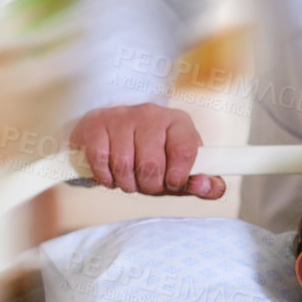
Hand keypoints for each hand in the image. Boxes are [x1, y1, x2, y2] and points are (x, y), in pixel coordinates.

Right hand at [68, 104, 224, 198]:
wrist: (120, 130)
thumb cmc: (157, 154)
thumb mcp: (184, 168)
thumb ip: (204, 183)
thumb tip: (205, 187)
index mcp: (179, 122)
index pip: (184, 151)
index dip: (177, 177)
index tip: (172, 184)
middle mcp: (151, 114)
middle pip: (151, 164)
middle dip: (149, 186)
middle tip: (147, 184)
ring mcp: (121, 116)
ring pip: (123, 164)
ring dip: (126, 183)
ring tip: (130, 179)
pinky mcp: (96, 124)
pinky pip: (99, 160)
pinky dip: (105, 177)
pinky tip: (112, 174)